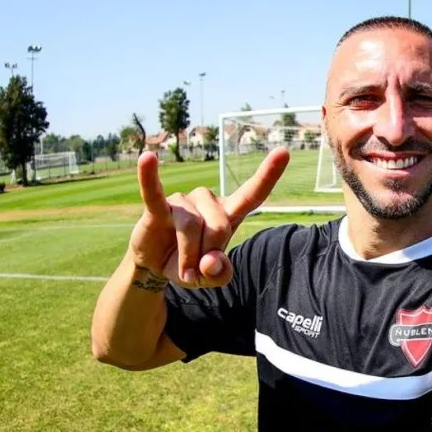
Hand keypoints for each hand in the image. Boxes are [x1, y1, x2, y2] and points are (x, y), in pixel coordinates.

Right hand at [128, 148, 289, 287]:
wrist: (156, 266)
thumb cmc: (189, 265)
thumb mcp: (209, 279)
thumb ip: (220, 275)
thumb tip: (211, 262)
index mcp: (228, 214)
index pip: (252, 194)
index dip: (268, 174)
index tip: (283, 152)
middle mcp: (208, 201)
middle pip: (219, 226)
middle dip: (208, 255)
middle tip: (196, 271)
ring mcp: (183, 201)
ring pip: (191, 226)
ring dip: (187, 254)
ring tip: (183, 269)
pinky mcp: (157, 207)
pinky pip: (154, 191)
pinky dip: (149, 177)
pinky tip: (147, 158)